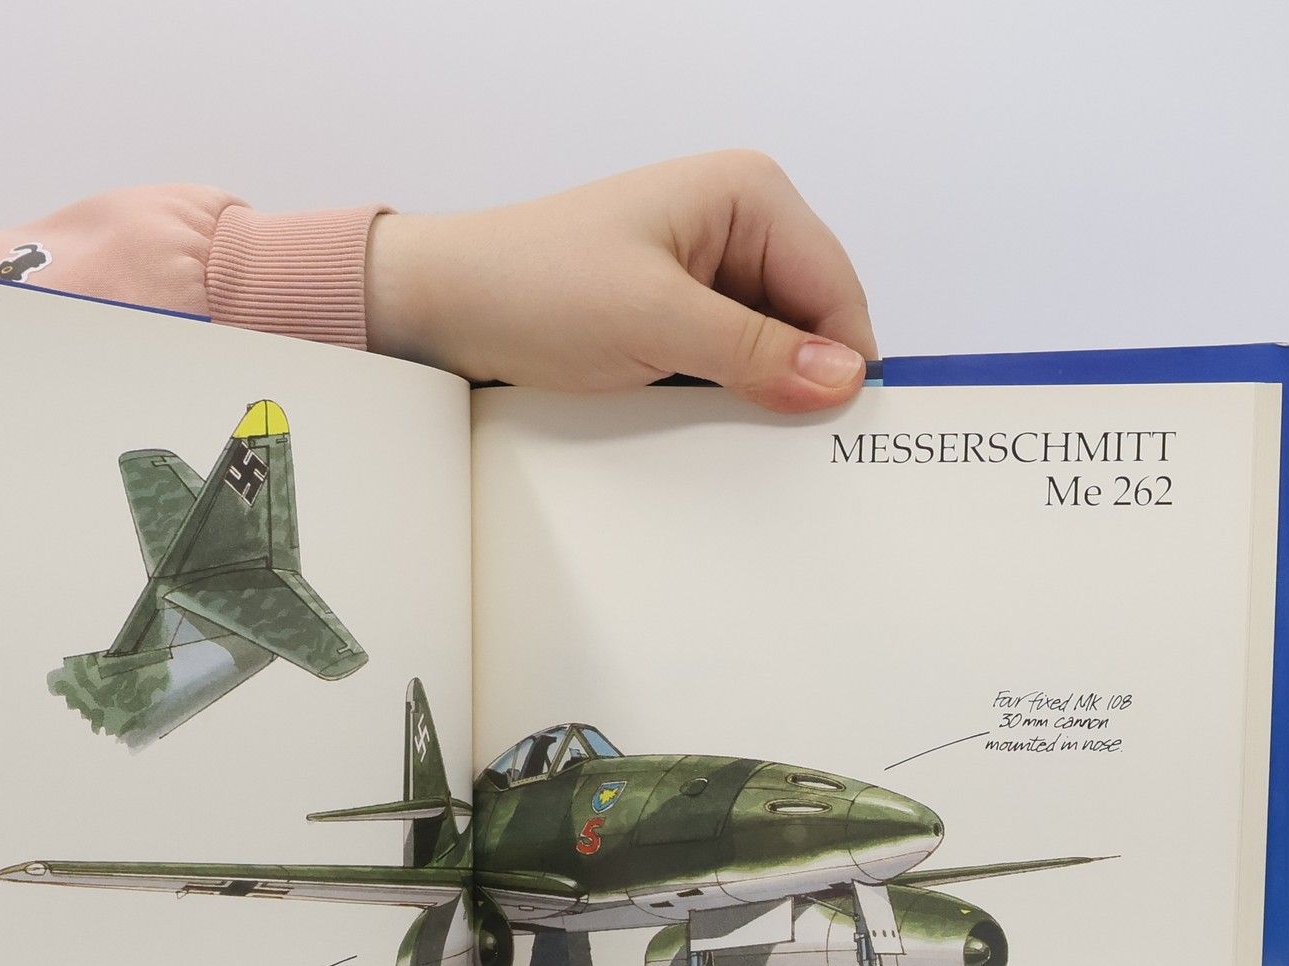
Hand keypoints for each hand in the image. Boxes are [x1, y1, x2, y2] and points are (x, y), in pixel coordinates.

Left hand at [366, 151, 876, 412]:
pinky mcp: (680, 317)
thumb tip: (842, 379)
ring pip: (775, 351)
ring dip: (759, 395)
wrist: (446, 306)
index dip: (842, 363)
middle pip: (813, 322)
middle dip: (800, 381)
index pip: (836, 289)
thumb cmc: (534, 287)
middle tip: (783, 447)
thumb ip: (755, 352)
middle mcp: (738, 226)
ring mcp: (710, 274)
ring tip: (727, 430)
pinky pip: (731, 366)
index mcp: (748, 195)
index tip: (837, 434)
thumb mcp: (654, 322)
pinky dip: (726, 399)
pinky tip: (701, 423)